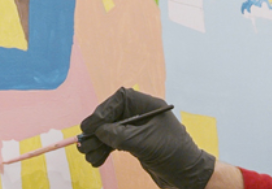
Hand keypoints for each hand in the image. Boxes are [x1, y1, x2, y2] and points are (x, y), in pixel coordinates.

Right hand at [78, 87, 215, 188]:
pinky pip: (114, 142)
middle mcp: (142, 114)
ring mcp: (138, 129)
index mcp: (149, 106)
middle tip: (84, 144)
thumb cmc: (172, 153)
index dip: (103, 110)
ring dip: (97, 143)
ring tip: (89, 156)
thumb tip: (98, 131)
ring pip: (110, 131)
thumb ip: (120, 135)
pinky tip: (96, 160)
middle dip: (97, 130)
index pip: (121, 99)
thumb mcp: (143, 142)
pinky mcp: (135, 143)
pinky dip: (104, 150)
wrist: (187, 173)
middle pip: (112, 115)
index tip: (91, 126)